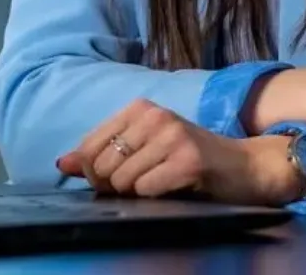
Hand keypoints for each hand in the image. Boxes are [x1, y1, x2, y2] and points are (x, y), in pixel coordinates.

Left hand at [56, 99, 304, 206]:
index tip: (118, 178)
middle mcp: (154, 115)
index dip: (96, 173)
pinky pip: (146, 189)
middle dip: (115, 186)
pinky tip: (173, 188)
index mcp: (139, 108)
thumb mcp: (144, 148)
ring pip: (122, 180)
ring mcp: (172, 135)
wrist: (243, 166)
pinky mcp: (187, 159)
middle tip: (144, 183)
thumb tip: (63, 163)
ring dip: (136, 194)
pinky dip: (154, 197)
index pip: (88, 147)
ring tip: (160, 184)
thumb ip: (103, 154)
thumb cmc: (188, 158)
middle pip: (102, 166)